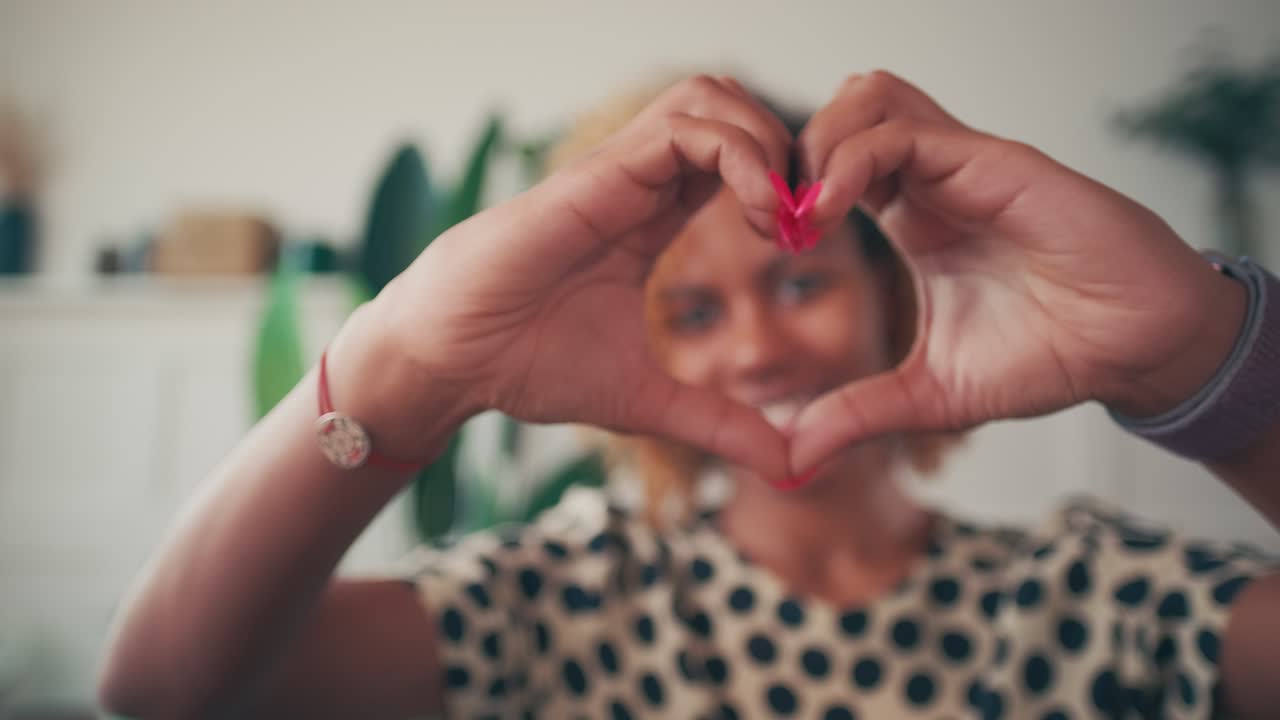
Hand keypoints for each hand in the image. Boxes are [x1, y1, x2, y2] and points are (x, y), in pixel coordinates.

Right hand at [368, 76, 794, 477]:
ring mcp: (620, 172)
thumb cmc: (527, 367)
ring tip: (778, 215)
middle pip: (731, 107)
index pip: (734, 160)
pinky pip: (686, 128)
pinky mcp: (600, 176)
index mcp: (651, 217)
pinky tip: (756, 213)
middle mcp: (640, 183)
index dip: (783, 186)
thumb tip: (790, 464)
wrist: (450, 362)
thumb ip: (720, 423)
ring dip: (766, 143)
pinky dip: (739, 155)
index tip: (802, 242)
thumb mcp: (648, 402)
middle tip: (803, 218)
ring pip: (712, 97)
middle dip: (787, 150)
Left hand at [787, 71, 1243, 472]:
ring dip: (817, 146)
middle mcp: (930, 182)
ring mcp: (959, 165)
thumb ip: (856, 415)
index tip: (773, 246)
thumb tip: (790, 461)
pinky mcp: (988, 162)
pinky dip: (850, 160)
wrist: (1132, 350)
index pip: (829, 168)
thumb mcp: (927, 396)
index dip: (787, 194)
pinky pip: (901, 131)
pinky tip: (829, 211)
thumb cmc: (1045, 358)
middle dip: (790, 158)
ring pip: (866, 99)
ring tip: (806, 215)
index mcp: (911, 218)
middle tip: (778, 223)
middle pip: (838, 115)